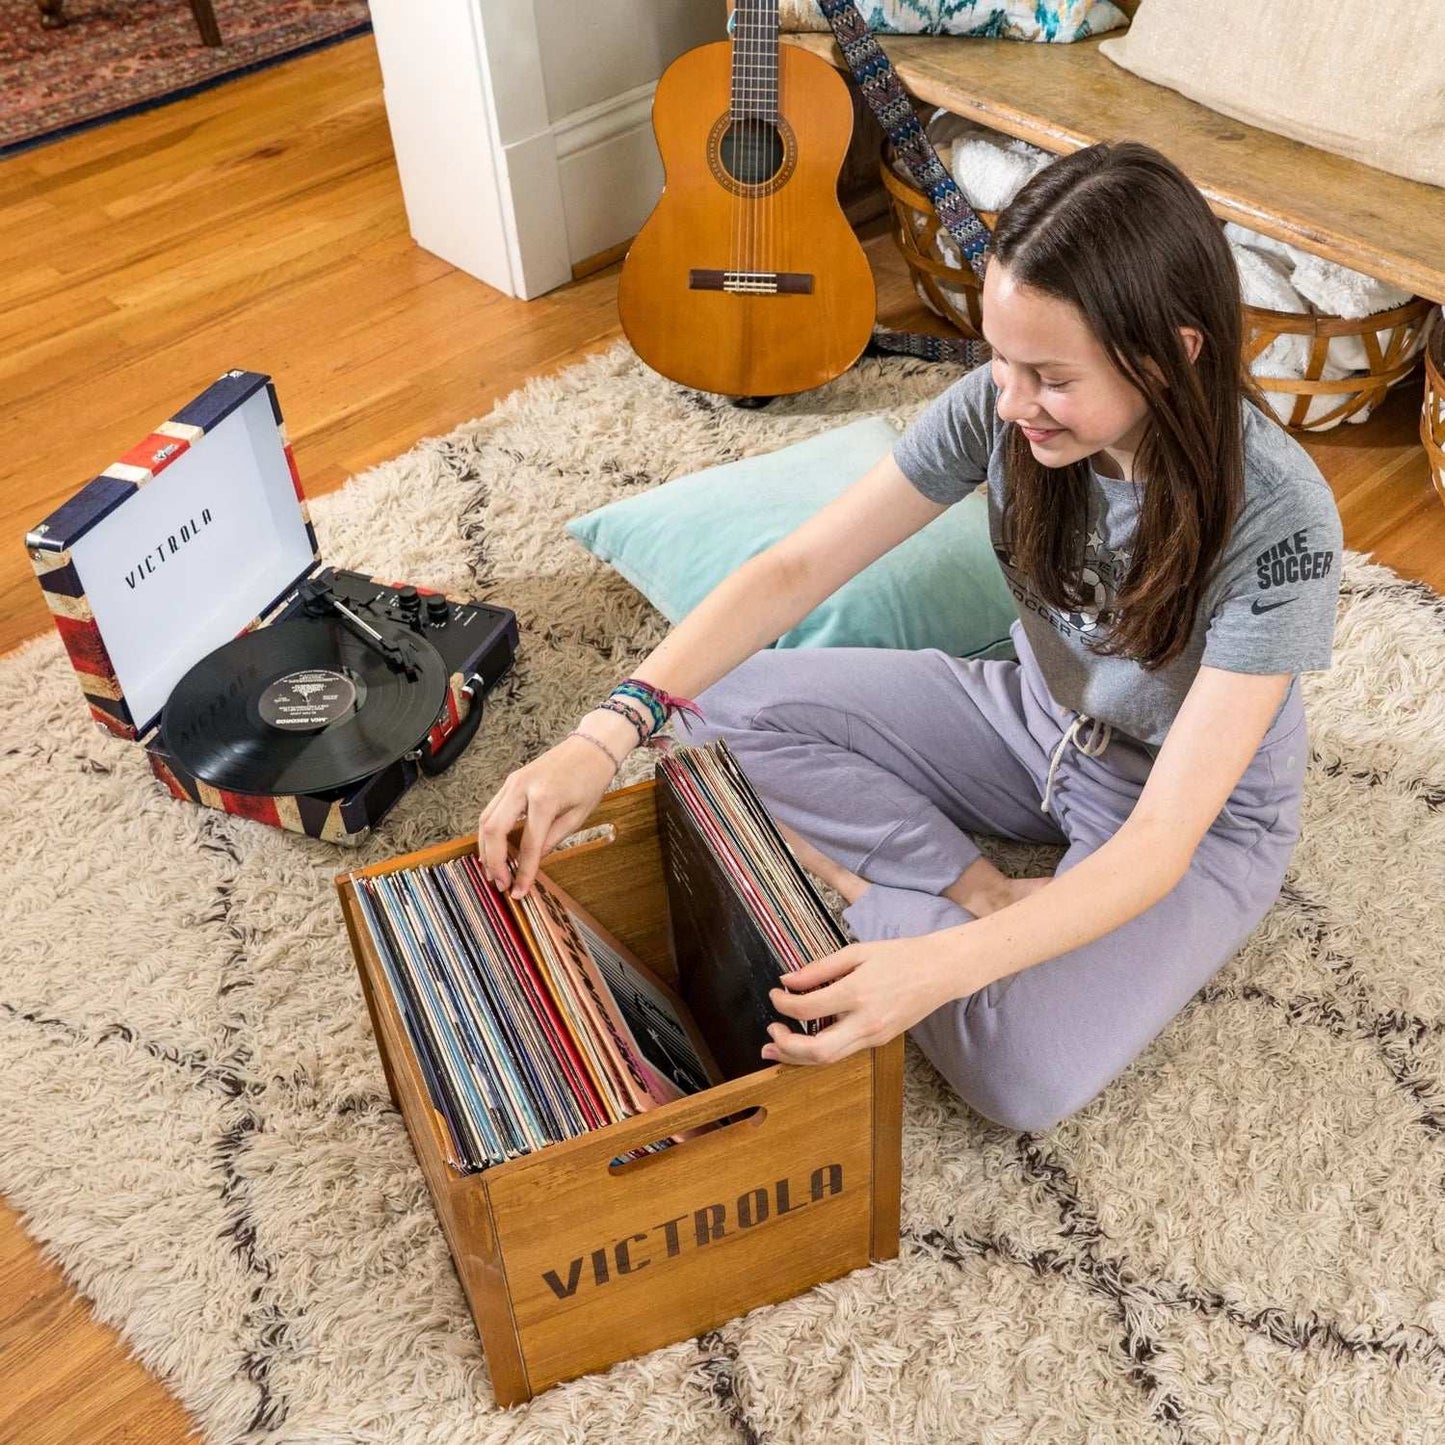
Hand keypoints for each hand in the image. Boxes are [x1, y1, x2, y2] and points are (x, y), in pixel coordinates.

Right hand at [477, 732, 619, 897]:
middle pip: (493, 830)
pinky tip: (494, 849)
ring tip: (493, 872)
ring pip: (486, 819)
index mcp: (544, 798)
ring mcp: (512, 782)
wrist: (590, 747)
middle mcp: (521, 787)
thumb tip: (532, 862)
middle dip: (493, 861)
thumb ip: (552, 840)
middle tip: (501, 883)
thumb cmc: (590, 780)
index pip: (528, 844)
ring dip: (486, 848)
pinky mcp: (510, 781)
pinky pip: (491, 810)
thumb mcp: (578, 816)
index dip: (523, 872)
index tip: (520, 892)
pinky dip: (490, 832)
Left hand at [761, 934, 971, 1067]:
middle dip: (786, 1047)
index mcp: (857, 993)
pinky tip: (805, 1041)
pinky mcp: (880, 1041)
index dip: (782, 1004)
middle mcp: (866, 1022)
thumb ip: (819, 969)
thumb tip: (787, 981)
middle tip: (770, 1031)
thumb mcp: (856, 952)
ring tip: (775, 1047)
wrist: (940, 971)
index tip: (775, 993)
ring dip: (797, 1057)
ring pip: (829, 1059)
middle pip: (817, 1051)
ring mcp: (875, 1036)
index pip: (806, 1009)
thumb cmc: (899, 955)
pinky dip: (819, 1050)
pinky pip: (843, 1052)